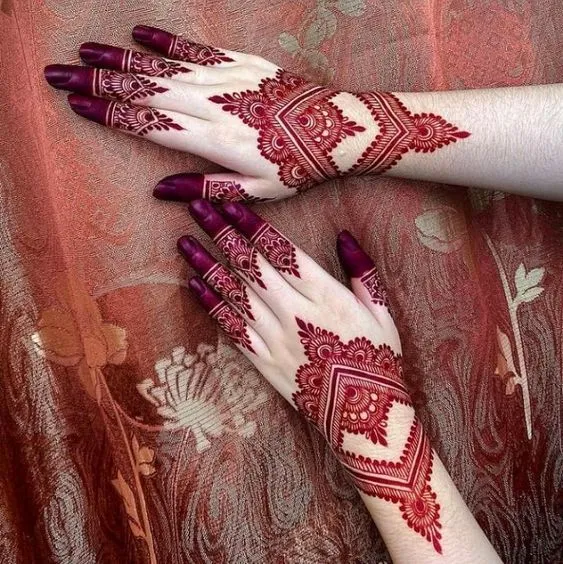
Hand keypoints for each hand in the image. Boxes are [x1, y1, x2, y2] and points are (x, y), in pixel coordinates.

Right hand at [44, 25, 469, 203]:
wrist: (340, 132)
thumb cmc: (299, 168)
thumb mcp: (256, 191)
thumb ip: (206, 188)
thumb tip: (161, 190)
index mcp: (214, 141)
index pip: (149, 124)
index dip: (109, 114)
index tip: (76, 104)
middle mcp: (214, 105)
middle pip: (145, 91)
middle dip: (98, 82)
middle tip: (59, 74)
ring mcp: (228, 80)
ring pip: (164, 67)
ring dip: (122, 60)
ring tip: (86, 53)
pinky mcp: (243, 65)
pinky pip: (197, 50)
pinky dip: (166, 43)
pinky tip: (140, 37)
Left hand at [179, 199, 444, 553]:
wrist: (363, 415)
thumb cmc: (377, 360)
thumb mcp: (382, 312)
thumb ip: (362, 271)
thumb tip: (344, 237)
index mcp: (325, 295)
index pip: (280, 251)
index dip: (251, 226)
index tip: (229, 206)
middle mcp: (293, 312)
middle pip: (250, 265)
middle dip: (221, 234)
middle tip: (196, 210)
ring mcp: (274, 337)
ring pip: (234, 293)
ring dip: (207, 265)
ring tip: (185, 242)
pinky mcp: (263, 360)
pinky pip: (231, 328)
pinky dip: (211, 305)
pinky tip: (193, 286)